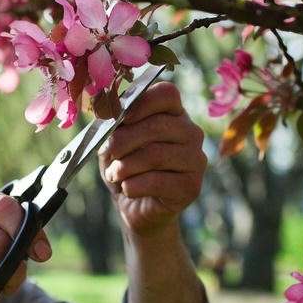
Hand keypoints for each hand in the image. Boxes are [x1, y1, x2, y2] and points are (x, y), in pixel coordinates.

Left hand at [98, 82, 206, 238]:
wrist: (137, 208)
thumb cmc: (126, 168)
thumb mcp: (115, 143)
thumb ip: (114, 126)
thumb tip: (109, 115)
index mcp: (174, 114)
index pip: (167, 94)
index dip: (141, 102)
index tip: (120, 118)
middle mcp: (191, 133)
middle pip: (156, 126)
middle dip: (122, 141)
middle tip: (107, 153)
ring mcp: (195, 160)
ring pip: (155, 155)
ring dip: (124, 167)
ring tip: (114, 175)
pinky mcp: (191, 187)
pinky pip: (156, 181)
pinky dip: (132, 186)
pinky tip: (127, 189)